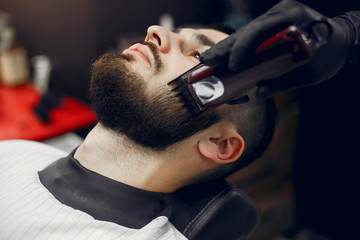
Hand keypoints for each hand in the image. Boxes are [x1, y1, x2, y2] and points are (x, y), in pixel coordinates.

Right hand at [201, 0, 359, 98]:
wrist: (343, 40)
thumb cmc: (330, 55)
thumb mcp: (311, 72)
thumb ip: (285, 81)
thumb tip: (259, 93)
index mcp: (291, 18)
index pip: (259, 30)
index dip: (242, 48)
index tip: (233, 66)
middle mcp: (279, 13)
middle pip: (245, 32)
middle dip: (224, 48)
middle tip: (206, 63)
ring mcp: (274, 18)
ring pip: (244, 34)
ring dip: (226, 49)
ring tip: (208, 62)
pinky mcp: (270, 26)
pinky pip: (250, 38)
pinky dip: (236, 49)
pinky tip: (223, 58)